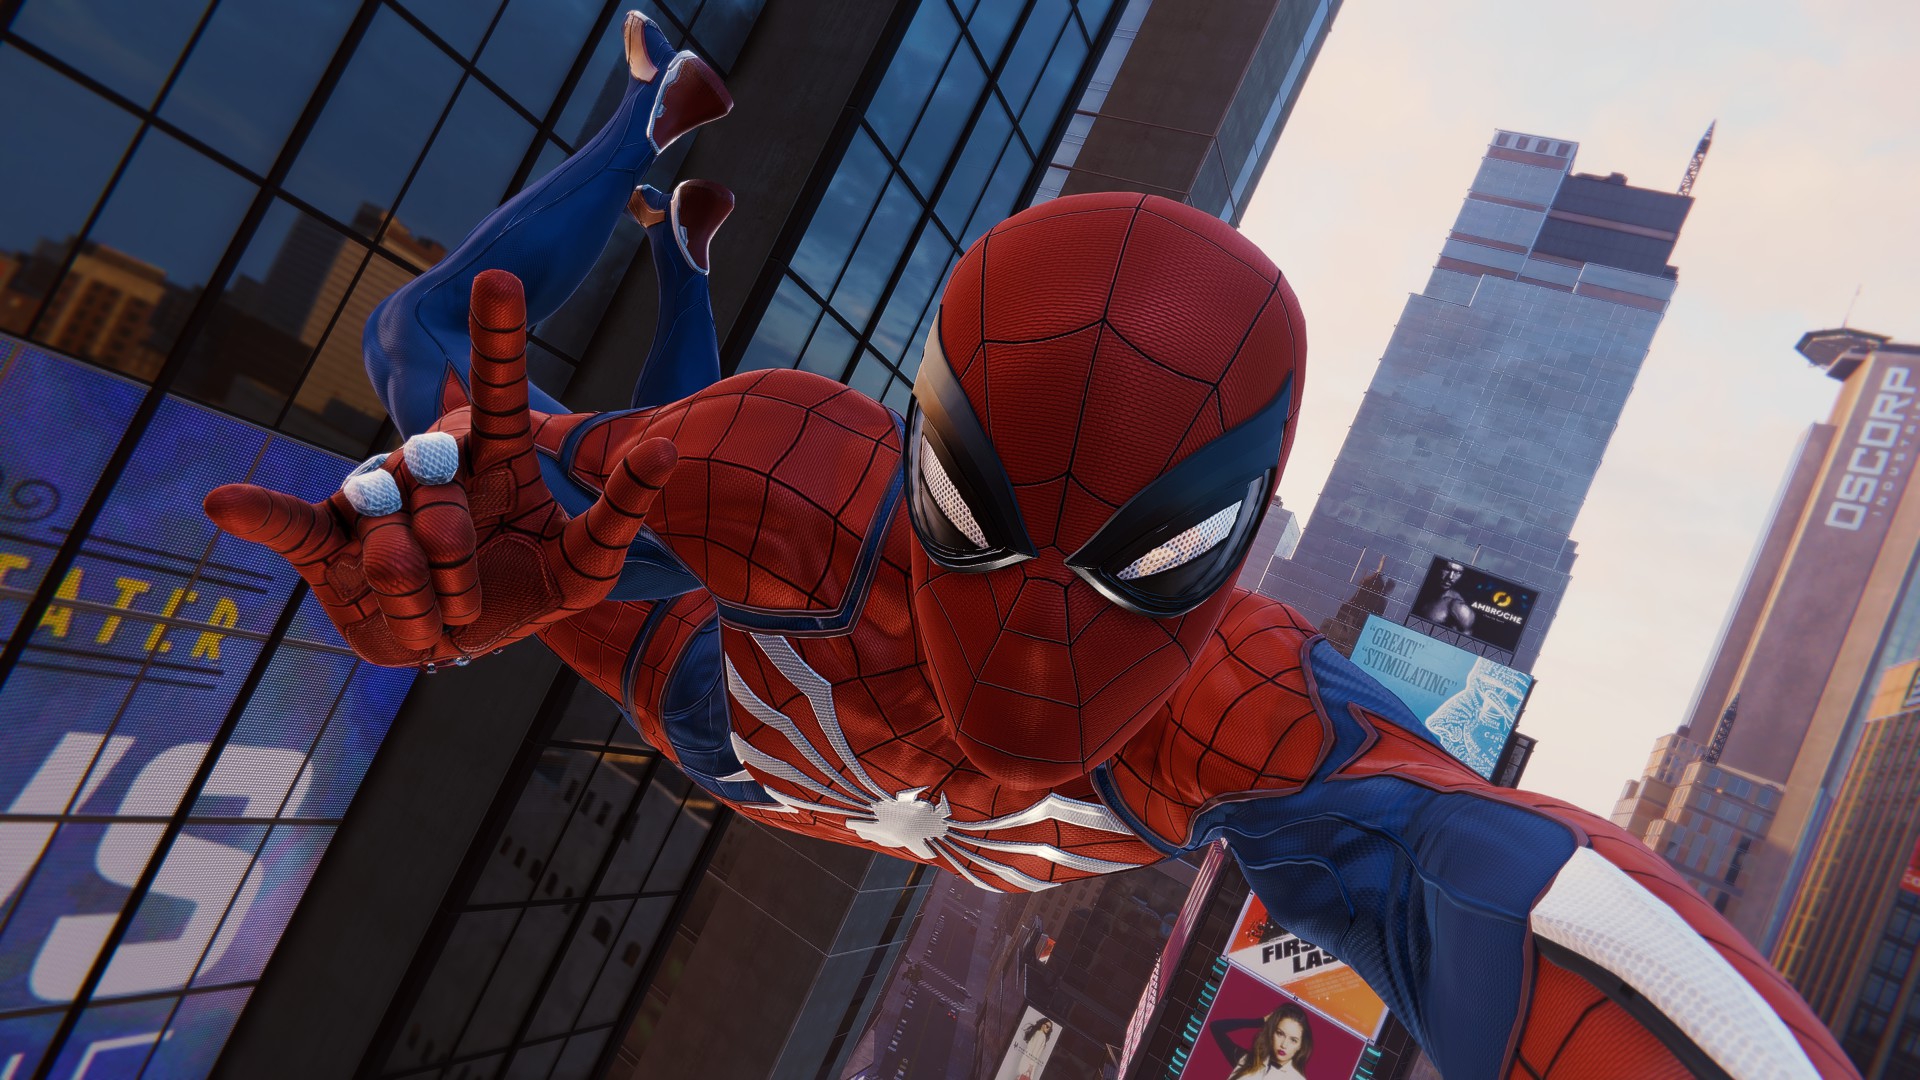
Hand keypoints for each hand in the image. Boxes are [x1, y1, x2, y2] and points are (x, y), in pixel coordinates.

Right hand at [205, 270, 675, 666]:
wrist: (466, 636)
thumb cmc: (531, 584)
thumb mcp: (591, 558)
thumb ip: (621, 506)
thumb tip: (671, 448)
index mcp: (491, 451)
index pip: (497, 385)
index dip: (497, 334)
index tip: (502, 273)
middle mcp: (428, 465)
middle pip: (433, 478)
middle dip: (453, 544)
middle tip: (468, 586)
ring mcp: (376, 500)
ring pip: (389, 525)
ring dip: (421, 585)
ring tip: (444, 614)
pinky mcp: (329, 546)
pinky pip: (290, 523)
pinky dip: (257, 512)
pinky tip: (222, 503)